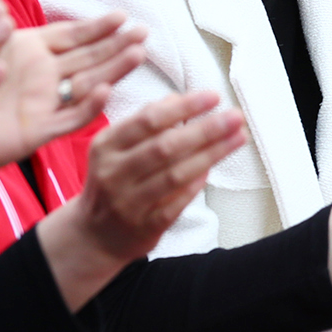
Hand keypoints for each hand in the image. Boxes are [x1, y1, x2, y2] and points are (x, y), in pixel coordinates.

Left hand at [0, 11, 147, 172]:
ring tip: (137, 54)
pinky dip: (88, 107)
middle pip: (88, 58)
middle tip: (144, 33)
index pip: (70, 36)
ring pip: (87, 85)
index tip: (122, 16)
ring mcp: (43, 103)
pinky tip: (105, 91)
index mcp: (29, 52)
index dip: (96, 26)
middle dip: (116, 45)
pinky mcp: (37, 131)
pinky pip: (68, 119)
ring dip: (113, 70)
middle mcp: (42, 77)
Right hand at [34, 90, 247, 311]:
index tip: (214, 96)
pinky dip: (195, 186)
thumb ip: (145, 121)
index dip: (184, 107)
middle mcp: (113, 173)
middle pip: (165, 147)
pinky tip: (212, 170)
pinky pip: (176, 205)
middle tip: (235, 117)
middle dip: (205, 130)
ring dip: (211, 154)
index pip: (149, 120)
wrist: (93, 235)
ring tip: (238, 138)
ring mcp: (127, 203)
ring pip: (174, 175)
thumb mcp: (116, 147)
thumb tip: (178, 99)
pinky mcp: (143, 228)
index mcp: (106, 146)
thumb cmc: (115, 180)